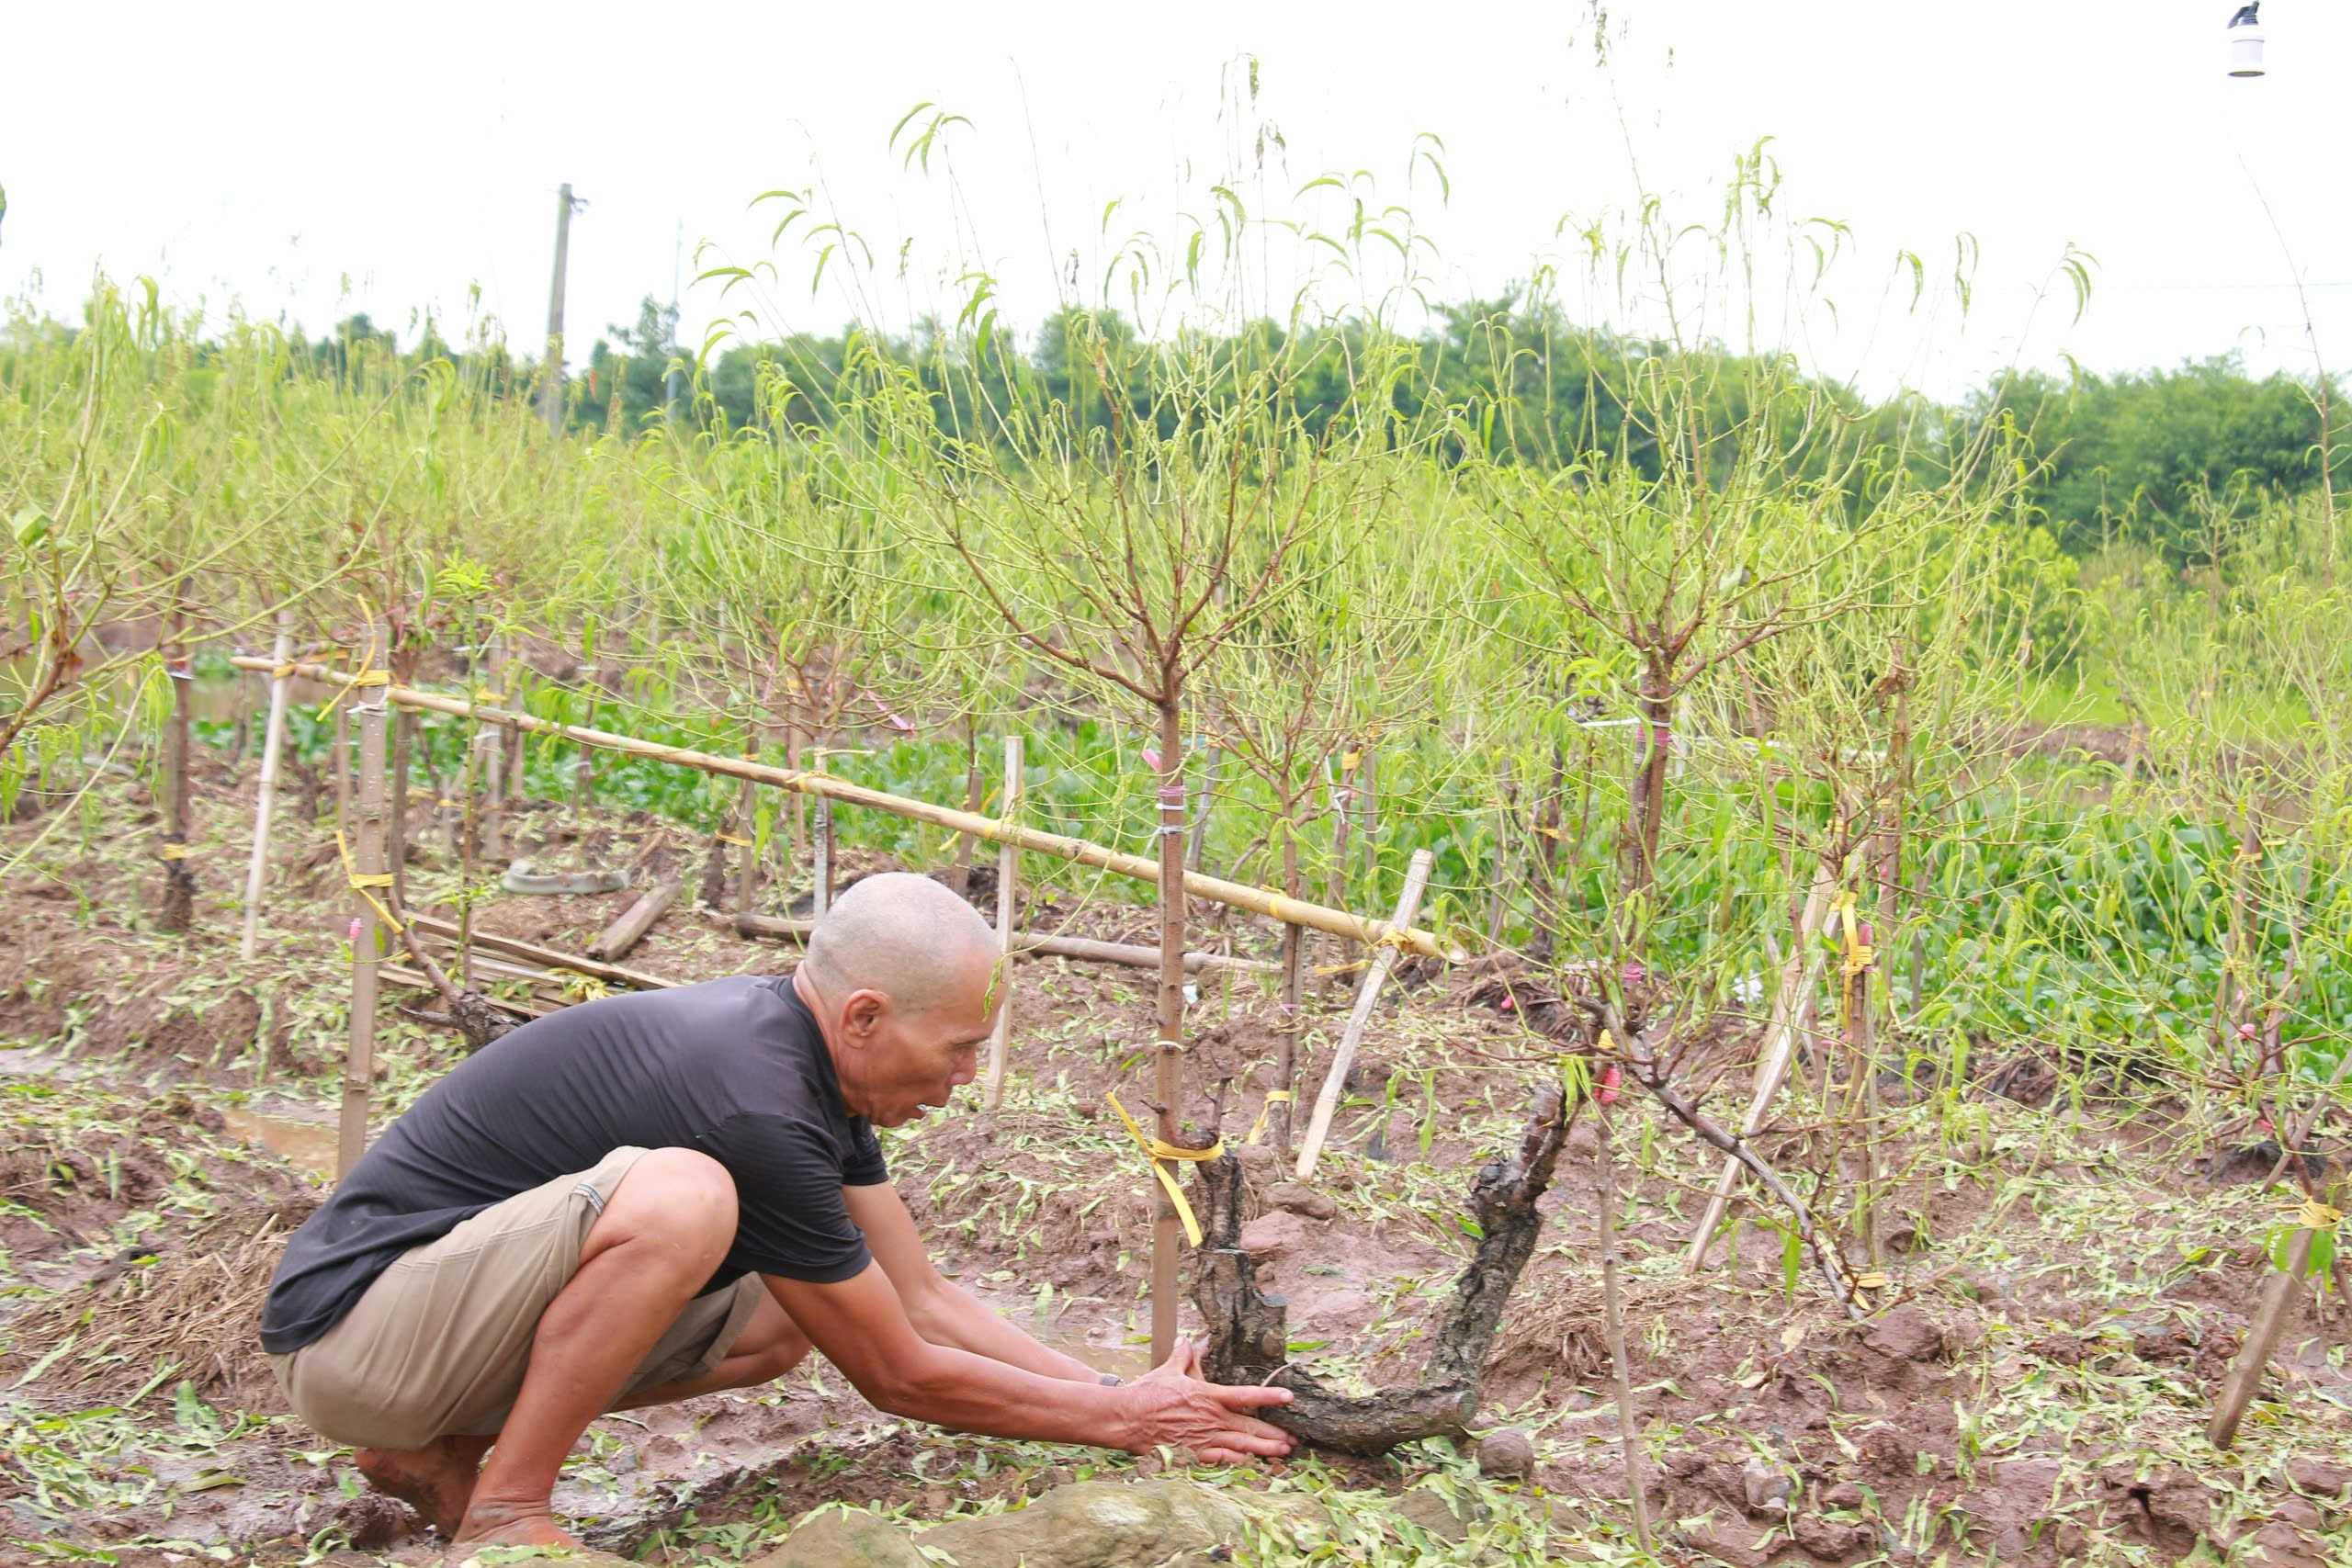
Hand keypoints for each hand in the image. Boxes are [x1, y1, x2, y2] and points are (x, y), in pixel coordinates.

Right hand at [1115, 1338, 1295, 1465]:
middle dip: (1273, 1434)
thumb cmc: (1148, 1393)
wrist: (1127, 1418)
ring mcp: (1203, 1439)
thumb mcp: (1168, 1370)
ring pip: (1239, 1447)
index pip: (1245, 1396)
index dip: (1269, 1397)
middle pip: (1249, 1428)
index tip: (1289, 1397)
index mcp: (1208, 1396)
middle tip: (1293, 1439)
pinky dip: (1235, 1462)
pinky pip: (1218, 1460)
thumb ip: (1183, 1356)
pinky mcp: (1192, 1454)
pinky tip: (1248, 1464)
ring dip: (1262, 1450)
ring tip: (1281, 1453)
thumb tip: (1188, 1339)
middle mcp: (1210, 1418)